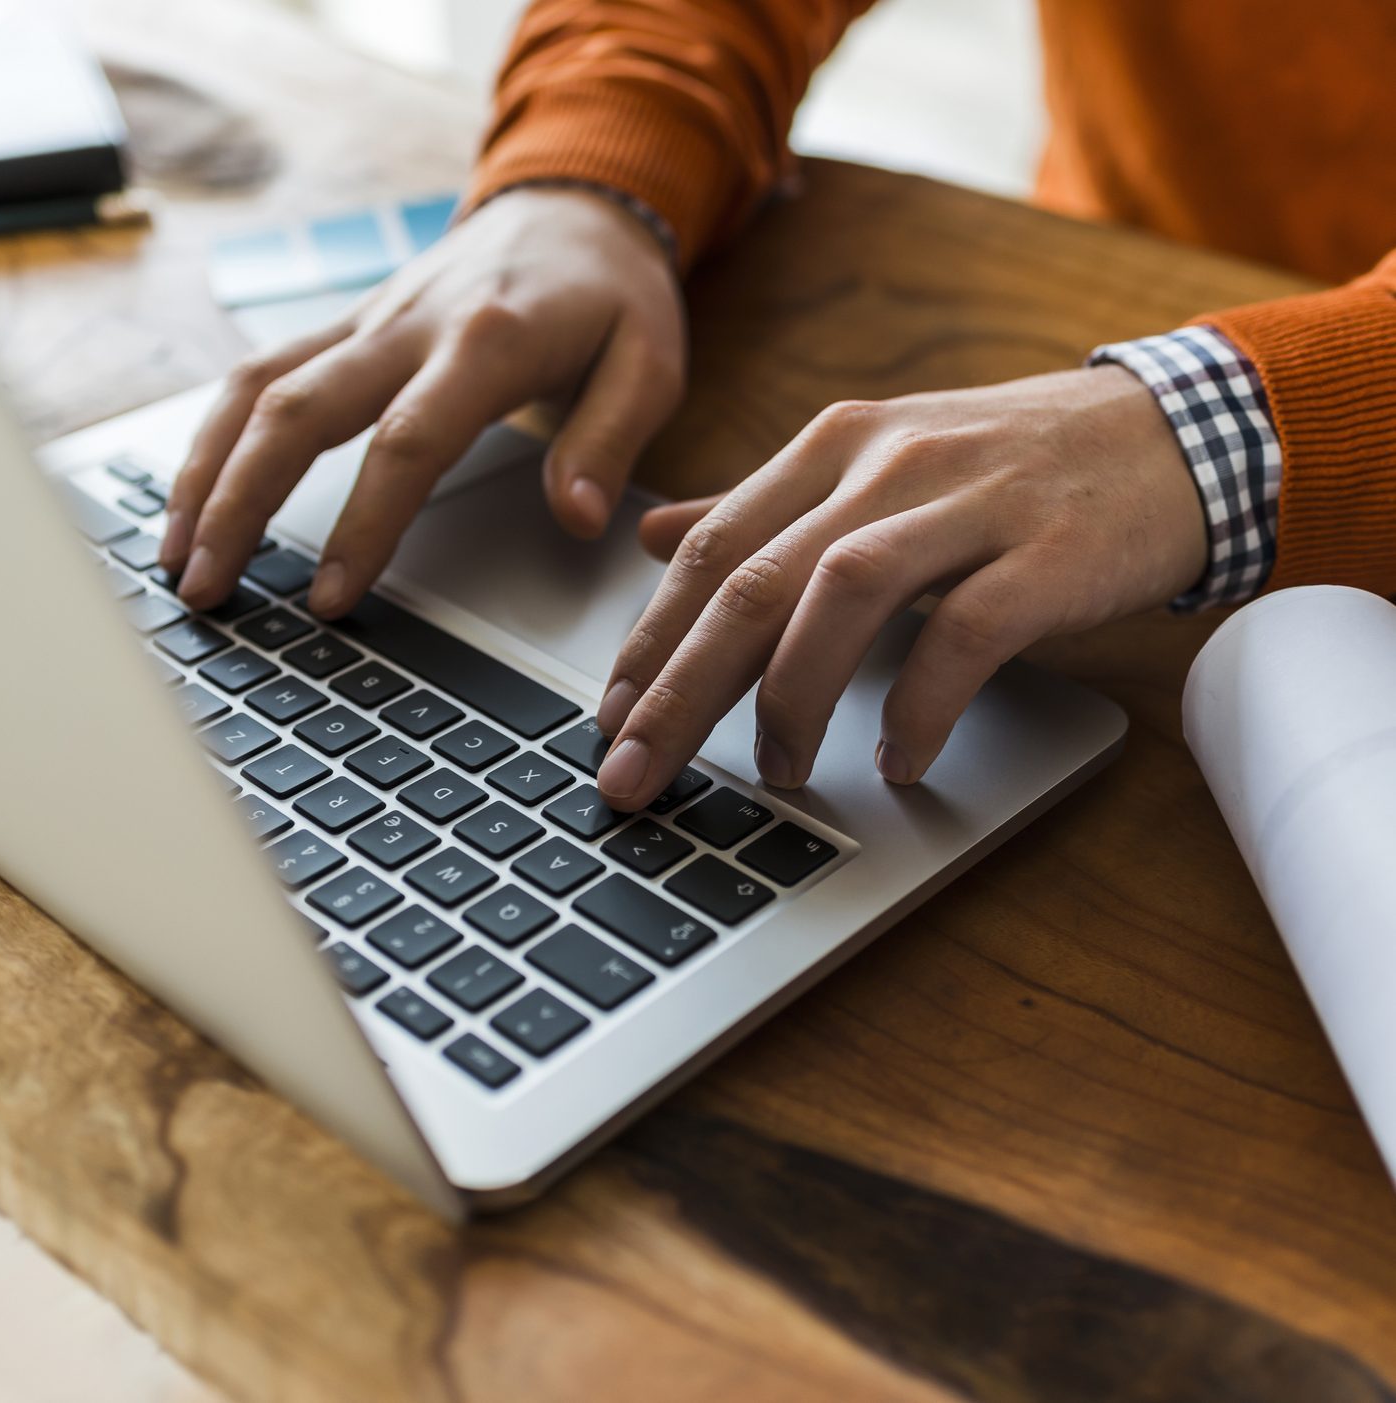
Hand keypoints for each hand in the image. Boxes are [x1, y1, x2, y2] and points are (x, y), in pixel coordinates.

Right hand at [162, 187, 685, 615]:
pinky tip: (196, 489)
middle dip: (239, 502)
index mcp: (488, 341)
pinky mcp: (349, 324)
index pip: (408, 441)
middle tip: (206, 587)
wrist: (574, 205)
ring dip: (206, 469)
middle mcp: (410, 324)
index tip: (331, 596)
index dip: (364, 523)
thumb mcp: (650, 363)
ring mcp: (369, 319)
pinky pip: (264, 371)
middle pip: (298, 409)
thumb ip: (609, 440)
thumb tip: (579, 520)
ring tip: (178, 553)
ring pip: (258, 385)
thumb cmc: (615, 295)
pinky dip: (219, 432)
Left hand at [593, 366, 1206, 807]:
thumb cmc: (1007, 466)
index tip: (611, 718)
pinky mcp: (1046, 552)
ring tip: (778, 772)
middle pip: (755, 582)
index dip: (652, 638)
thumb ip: (763, 505)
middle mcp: (887, 465)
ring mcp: (969, 503)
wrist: (1167, 435)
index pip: (713, 548)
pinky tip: (899, 758)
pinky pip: (964, 635)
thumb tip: (655, 537)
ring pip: (841, 597)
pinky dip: (919, 704)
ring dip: (793, 697)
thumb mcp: (873, 464)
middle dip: (682, 688)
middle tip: (637, 772)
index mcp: (834, 446)